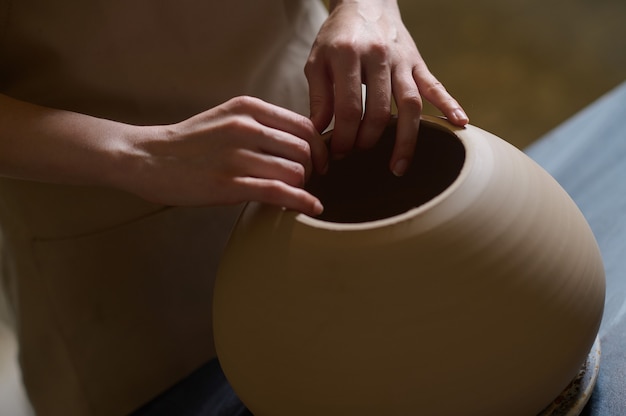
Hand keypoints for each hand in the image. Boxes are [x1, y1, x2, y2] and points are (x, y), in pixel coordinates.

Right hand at [122, 96, 327, 215]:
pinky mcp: (229, 184)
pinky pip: (279, 192)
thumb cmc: (190, 142)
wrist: (147, 158)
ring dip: (303, 186)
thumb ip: (260, 124)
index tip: (319, 162)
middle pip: (306, 149)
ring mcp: (237, 156)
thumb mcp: (226, 117)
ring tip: (297, 193)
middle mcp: (245, 127)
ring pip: (296, 171)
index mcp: (248, 108)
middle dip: (315, 168)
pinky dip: (302, 201)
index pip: (305, 125)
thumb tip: (300, 141)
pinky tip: (312, 208)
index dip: (320, 147)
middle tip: (309, 180)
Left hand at [305, 0, 467, 175]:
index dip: (343, 136)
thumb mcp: (317, 61)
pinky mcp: (418, 62)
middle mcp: (379, 57)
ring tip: (399, 167)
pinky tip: (461, 123)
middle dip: (368, 141)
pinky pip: (435, 86)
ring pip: (409, 105)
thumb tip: (318, 133)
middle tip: (358, 155)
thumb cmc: (337, 36)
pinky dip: (450, 105)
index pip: (350, 108)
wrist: (365, 2)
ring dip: (405, 139)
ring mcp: (402, 60)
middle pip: (380, 111)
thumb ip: (319, 97)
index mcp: (348, 55)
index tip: (338, 152)